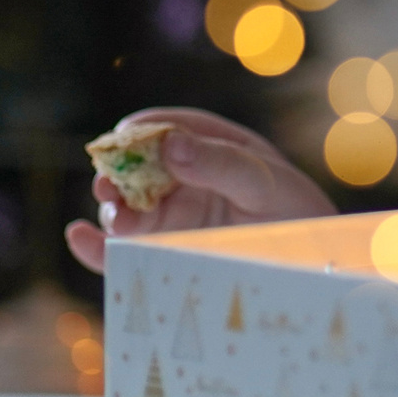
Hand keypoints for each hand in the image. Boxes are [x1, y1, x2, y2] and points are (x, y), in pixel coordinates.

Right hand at [62, 108, 333, 272]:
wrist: (316, 267)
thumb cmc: (296, 212)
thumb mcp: (264, 181)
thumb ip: (220, 162)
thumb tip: (169, 143)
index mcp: (207, 145)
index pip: (161, 128)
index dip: (138, 133)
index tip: (124, 141)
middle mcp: (182, 179)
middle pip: (135, 171)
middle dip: (118, 176)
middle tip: (111, 187)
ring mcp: (172, 218)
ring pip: (127, 210)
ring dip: (113, 212)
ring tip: (119, 222)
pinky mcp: (165, 255)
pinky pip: (124, 252)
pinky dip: (98, 247)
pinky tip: (80, 238)